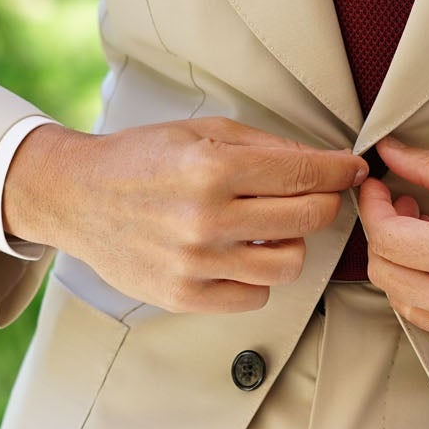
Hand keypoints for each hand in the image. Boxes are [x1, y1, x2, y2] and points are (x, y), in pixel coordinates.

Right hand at [2, 117, 368, 313]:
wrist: (76, 196)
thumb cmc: (140, 159)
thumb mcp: (202, 132)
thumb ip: (266, 147)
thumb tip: (324, 163)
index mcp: (212, 168)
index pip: (306, 175)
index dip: (341, 172)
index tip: (352, 170)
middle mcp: (206, 218)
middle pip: (309, 219)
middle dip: (326, 203)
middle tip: (319, 195)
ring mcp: (196, 263)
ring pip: (290, 264)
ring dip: (292, 243)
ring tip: (272, 228)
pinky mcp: (184, 296)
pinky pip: (256, 295)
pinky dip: (258, 275)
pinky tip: (242, 253)